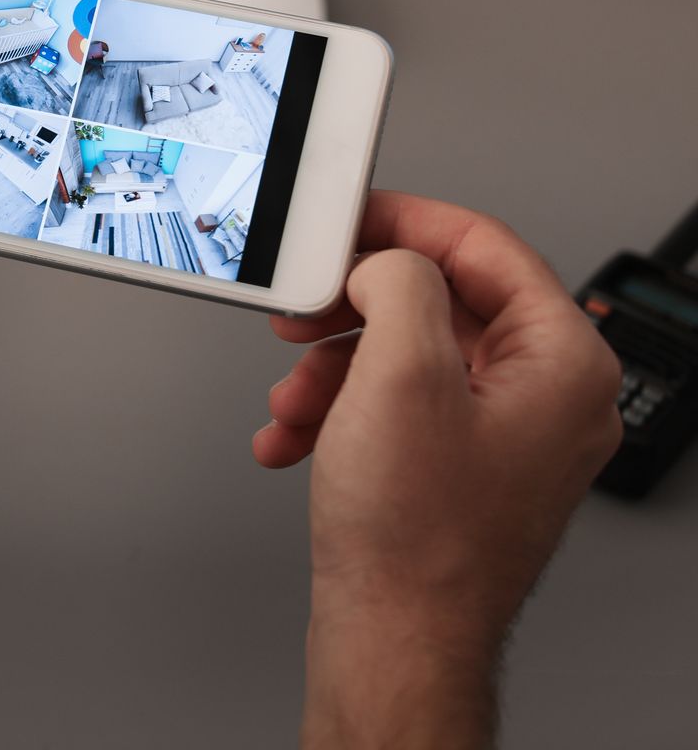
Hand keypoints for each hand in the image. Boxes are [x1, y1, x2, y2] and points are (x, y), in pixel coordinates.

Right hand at [254, 192, 621, 748]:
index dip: (403, 221)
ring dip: (331, 369)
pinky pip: (395, 408)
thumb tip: (383, 261)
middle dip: (350, 312)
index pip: (483, 246)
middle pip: (436, 303)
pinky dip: (338, 413)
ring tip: (292, 401)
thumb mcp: (399, 372)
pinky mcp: (460, 468)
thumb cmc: (416, 536)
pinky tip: (297, 438)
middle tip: (301, 311)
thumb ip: (398, 283)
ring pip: (404, 356)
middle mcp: (546, 395)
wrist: (395, 639)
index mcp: (562, 361)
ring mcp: (505, 436)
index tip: (346, 216)